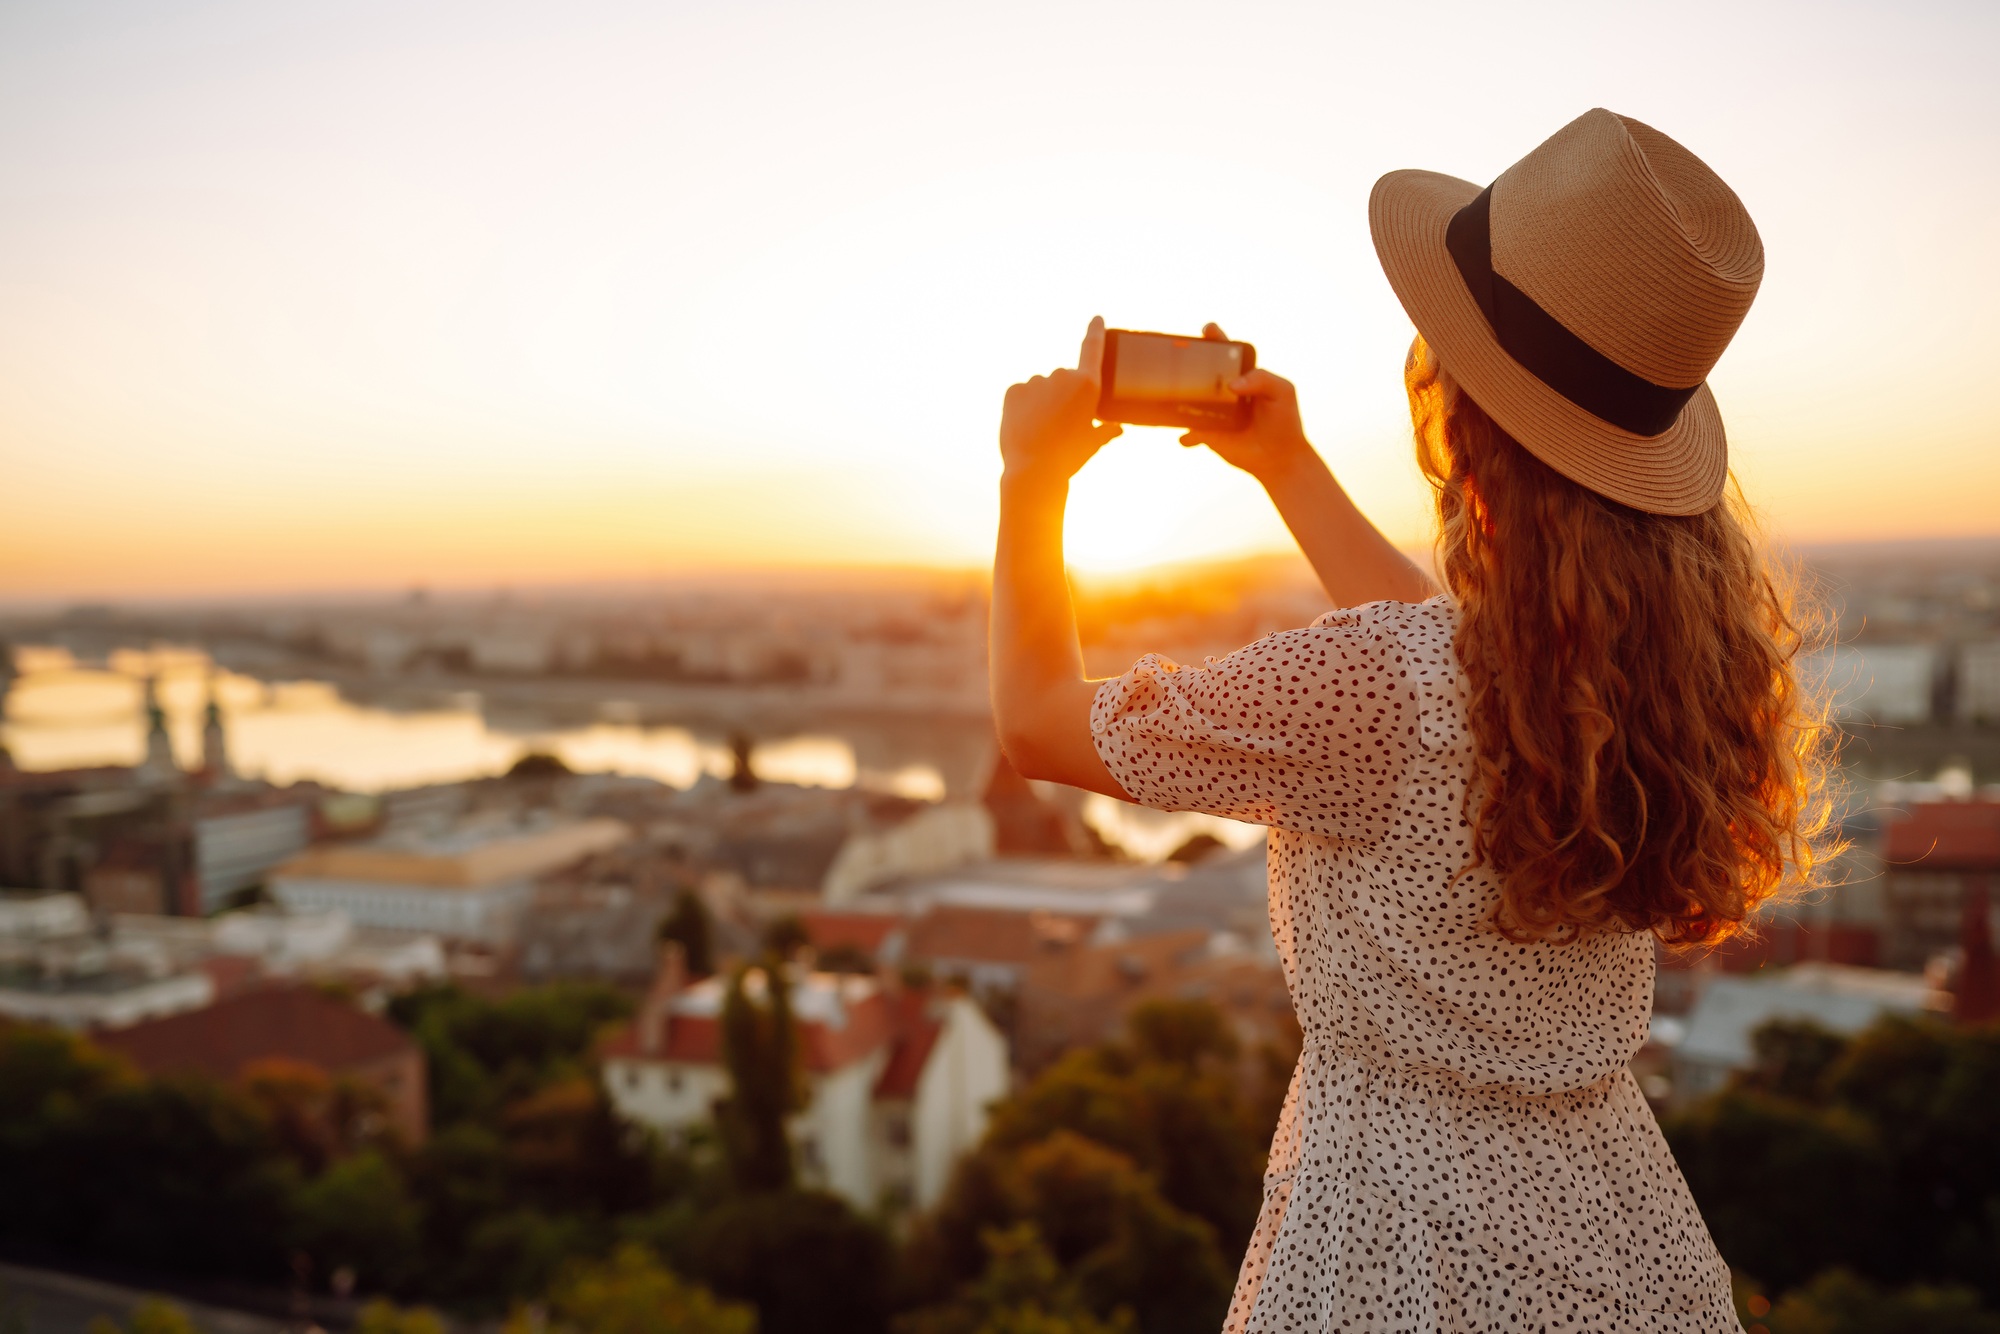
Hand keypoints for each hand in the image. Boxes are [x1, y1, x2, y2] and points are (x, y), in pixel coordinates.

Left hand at [1000, 316, 1122, 483]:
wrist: (1034, 470)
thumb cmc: (1069, 458)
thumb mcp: (1092, 444)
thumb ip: (1105, 431)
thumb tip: (1117, 429)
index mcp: (1088, 385)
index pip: (1092, 349)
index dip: (1095, 332)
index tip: (1097, 318)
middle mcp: (1062, 375)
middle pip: (1063, 380)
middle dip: (1062, 397)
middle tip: (1059, 426)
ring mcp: (1036, 381)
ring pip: (1041, 388)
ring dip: (1041, 403)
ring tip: (1040, 431)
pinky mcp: (1014, 389)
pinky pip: (1021, 394)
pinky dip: (1022, 406)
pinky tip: (1024, 426)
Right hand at [1178, 323, 1315, 487]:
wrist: (1280, 457)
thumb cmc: (1284, 419)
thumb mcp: (1282, 392)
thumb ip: (1262, 379)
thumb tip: (1233, 385)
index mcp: (1240, 373)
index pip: (1224, 351)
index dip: (1215, 338)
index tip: (1209, 330)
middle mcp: (1222, 389)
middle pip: (1200, 370)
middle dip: (1187, 360)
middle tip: (1180, 354)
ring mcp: (1212, 411)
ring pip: (1189, 399)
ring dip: (1179, 395)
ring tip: (1173, 392)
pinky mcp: (1207, 433)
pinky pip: (1190, 431)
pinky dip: (1186, 434)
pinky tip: (1185, 437)